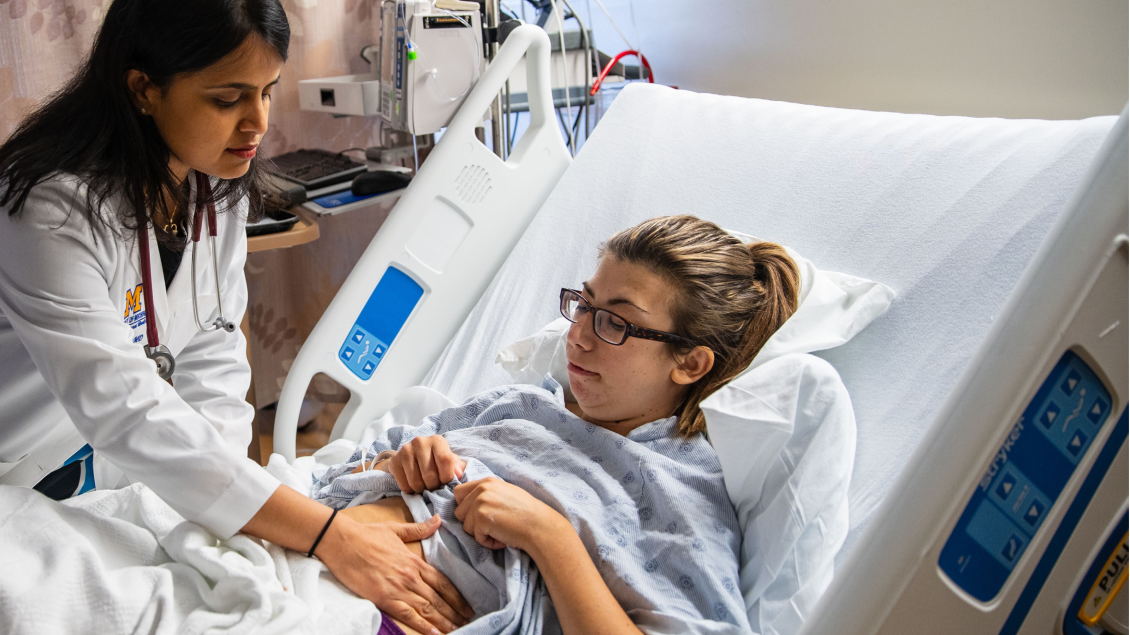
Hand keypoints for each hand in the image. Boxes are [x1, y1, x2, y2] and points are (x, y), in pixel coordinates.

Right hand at [316, 513, 473, 633]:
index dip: (457, 596)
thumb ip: (419, 529)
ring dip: (443, 621)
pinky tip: (435, 633)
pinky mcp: (384, 598)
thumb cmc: (366, 535)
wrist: (342, 542)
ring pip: (427, 609)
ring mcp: (398, 588)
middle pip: (438, 598)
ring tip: (457, 629)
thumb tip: (438, 520)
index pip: (442, 582)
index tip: (467, 606)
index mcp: (414, 561)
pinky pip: (408, 615)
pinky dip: (423, 625)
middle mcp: (410, 576)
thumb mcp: (396, 529)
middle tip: (467, 622)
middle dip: (454, 612)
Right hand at [388, 435, 466, 493]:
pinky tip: (414, 484)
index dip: (447, 477)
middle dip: (434, 486)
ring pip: (416, 482)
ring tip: (425, 486)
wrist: (412, 457)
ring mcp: (405, 450)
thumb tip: (458, 475)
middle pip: (430, 475)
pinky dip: (411, 491)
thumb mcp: (450, 461)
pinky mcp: (395, 461)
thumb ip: (457, 467)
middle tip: (434, 486)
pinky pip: (405, 486)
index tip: (445, 482)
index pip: (445, 460)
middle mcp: (420, 441)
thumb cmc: (435, 460)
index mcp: (437, 440)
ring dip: (422, 490)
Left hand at [453, 477, 569, 553]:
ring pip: (465, 526)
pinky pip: (475, 537)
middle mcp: (481, 489)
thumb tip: (468, 503)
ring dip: (481, 533)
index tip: (481, 515)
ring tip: (500, 531)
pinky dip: (488, 542)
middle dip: (473, 523)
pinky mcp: (481, 518)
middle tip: (494, 525)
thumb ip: (487, 494)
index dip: (466, 507)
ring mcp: (480, 503)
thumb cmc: (526, 513)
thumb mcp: (505, 493)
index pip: (459, 493)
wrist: (539, 525)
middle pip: (459, 512)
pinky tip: (502, 537)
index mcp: (486, 482)